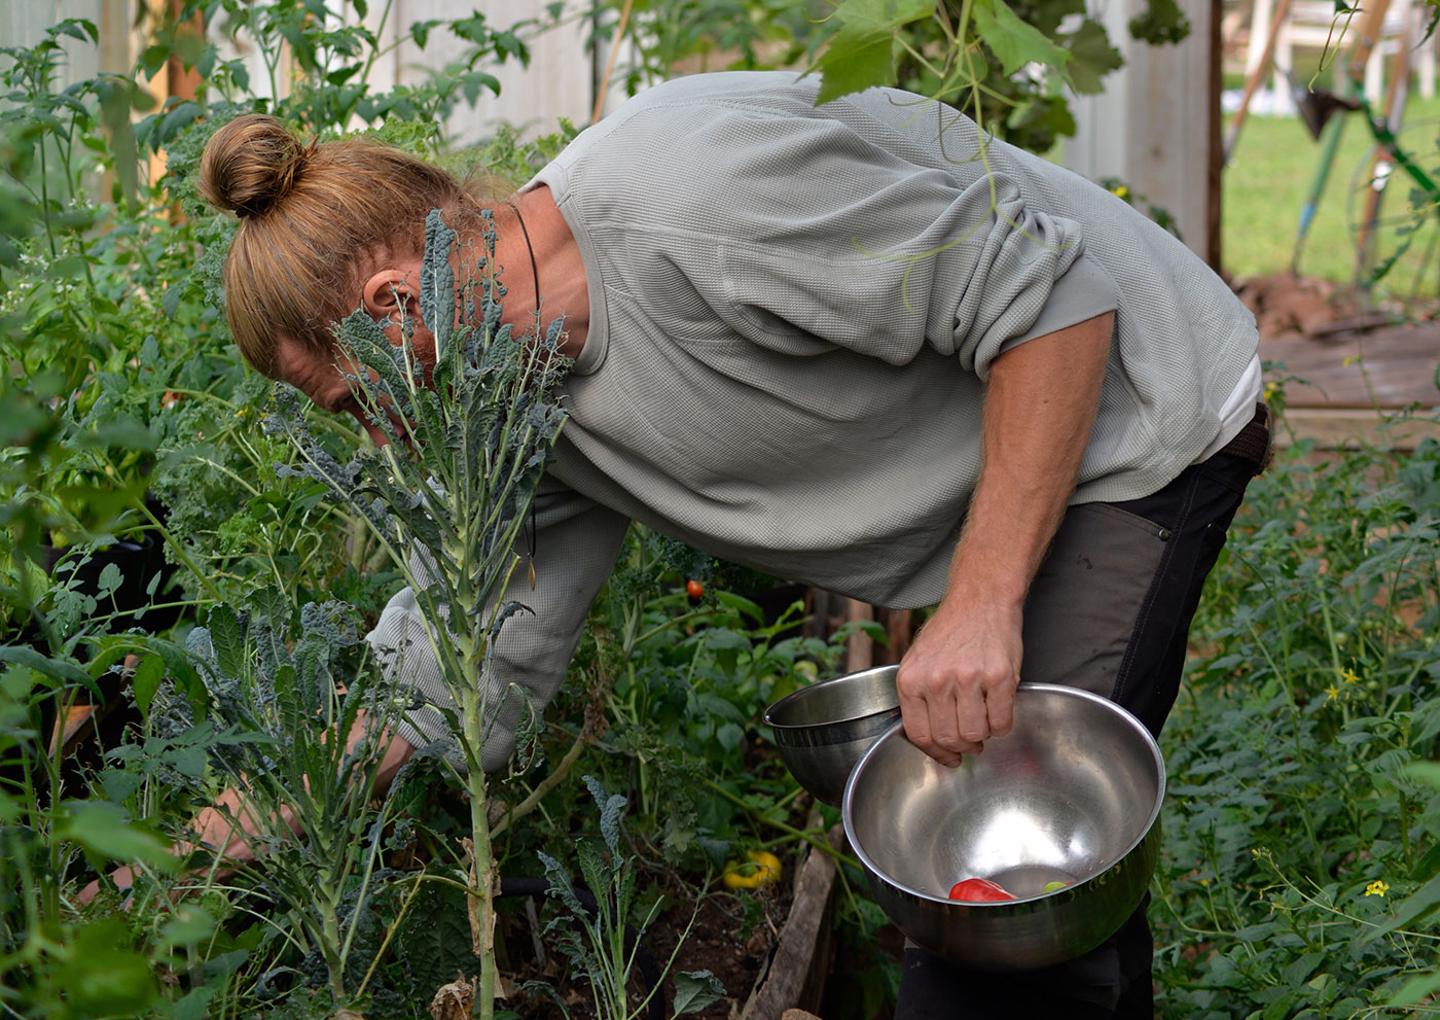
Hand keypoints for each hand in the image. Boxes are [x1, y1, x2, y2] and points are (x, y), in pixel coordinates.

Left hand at [895, 602, 1022, 765]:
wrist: (980, 600)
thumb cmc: (949, 631)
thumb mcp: (917, 660)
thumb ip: (918, 697)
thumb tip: (928, 739)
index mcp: (911, 679)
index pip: (920, 735)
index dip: (936, 753)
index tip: (948, 758)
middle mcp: (936, 681)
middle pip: (949, 739)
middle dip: (962, 747)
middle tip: (971, 741)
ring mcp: (968, 678)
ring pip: (975, 734)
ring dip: (983, 735)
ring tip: (984, 719)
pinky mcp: (999, 677)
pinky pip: (1002, 722)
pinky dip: (1002, 725)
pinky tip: (998, 709)